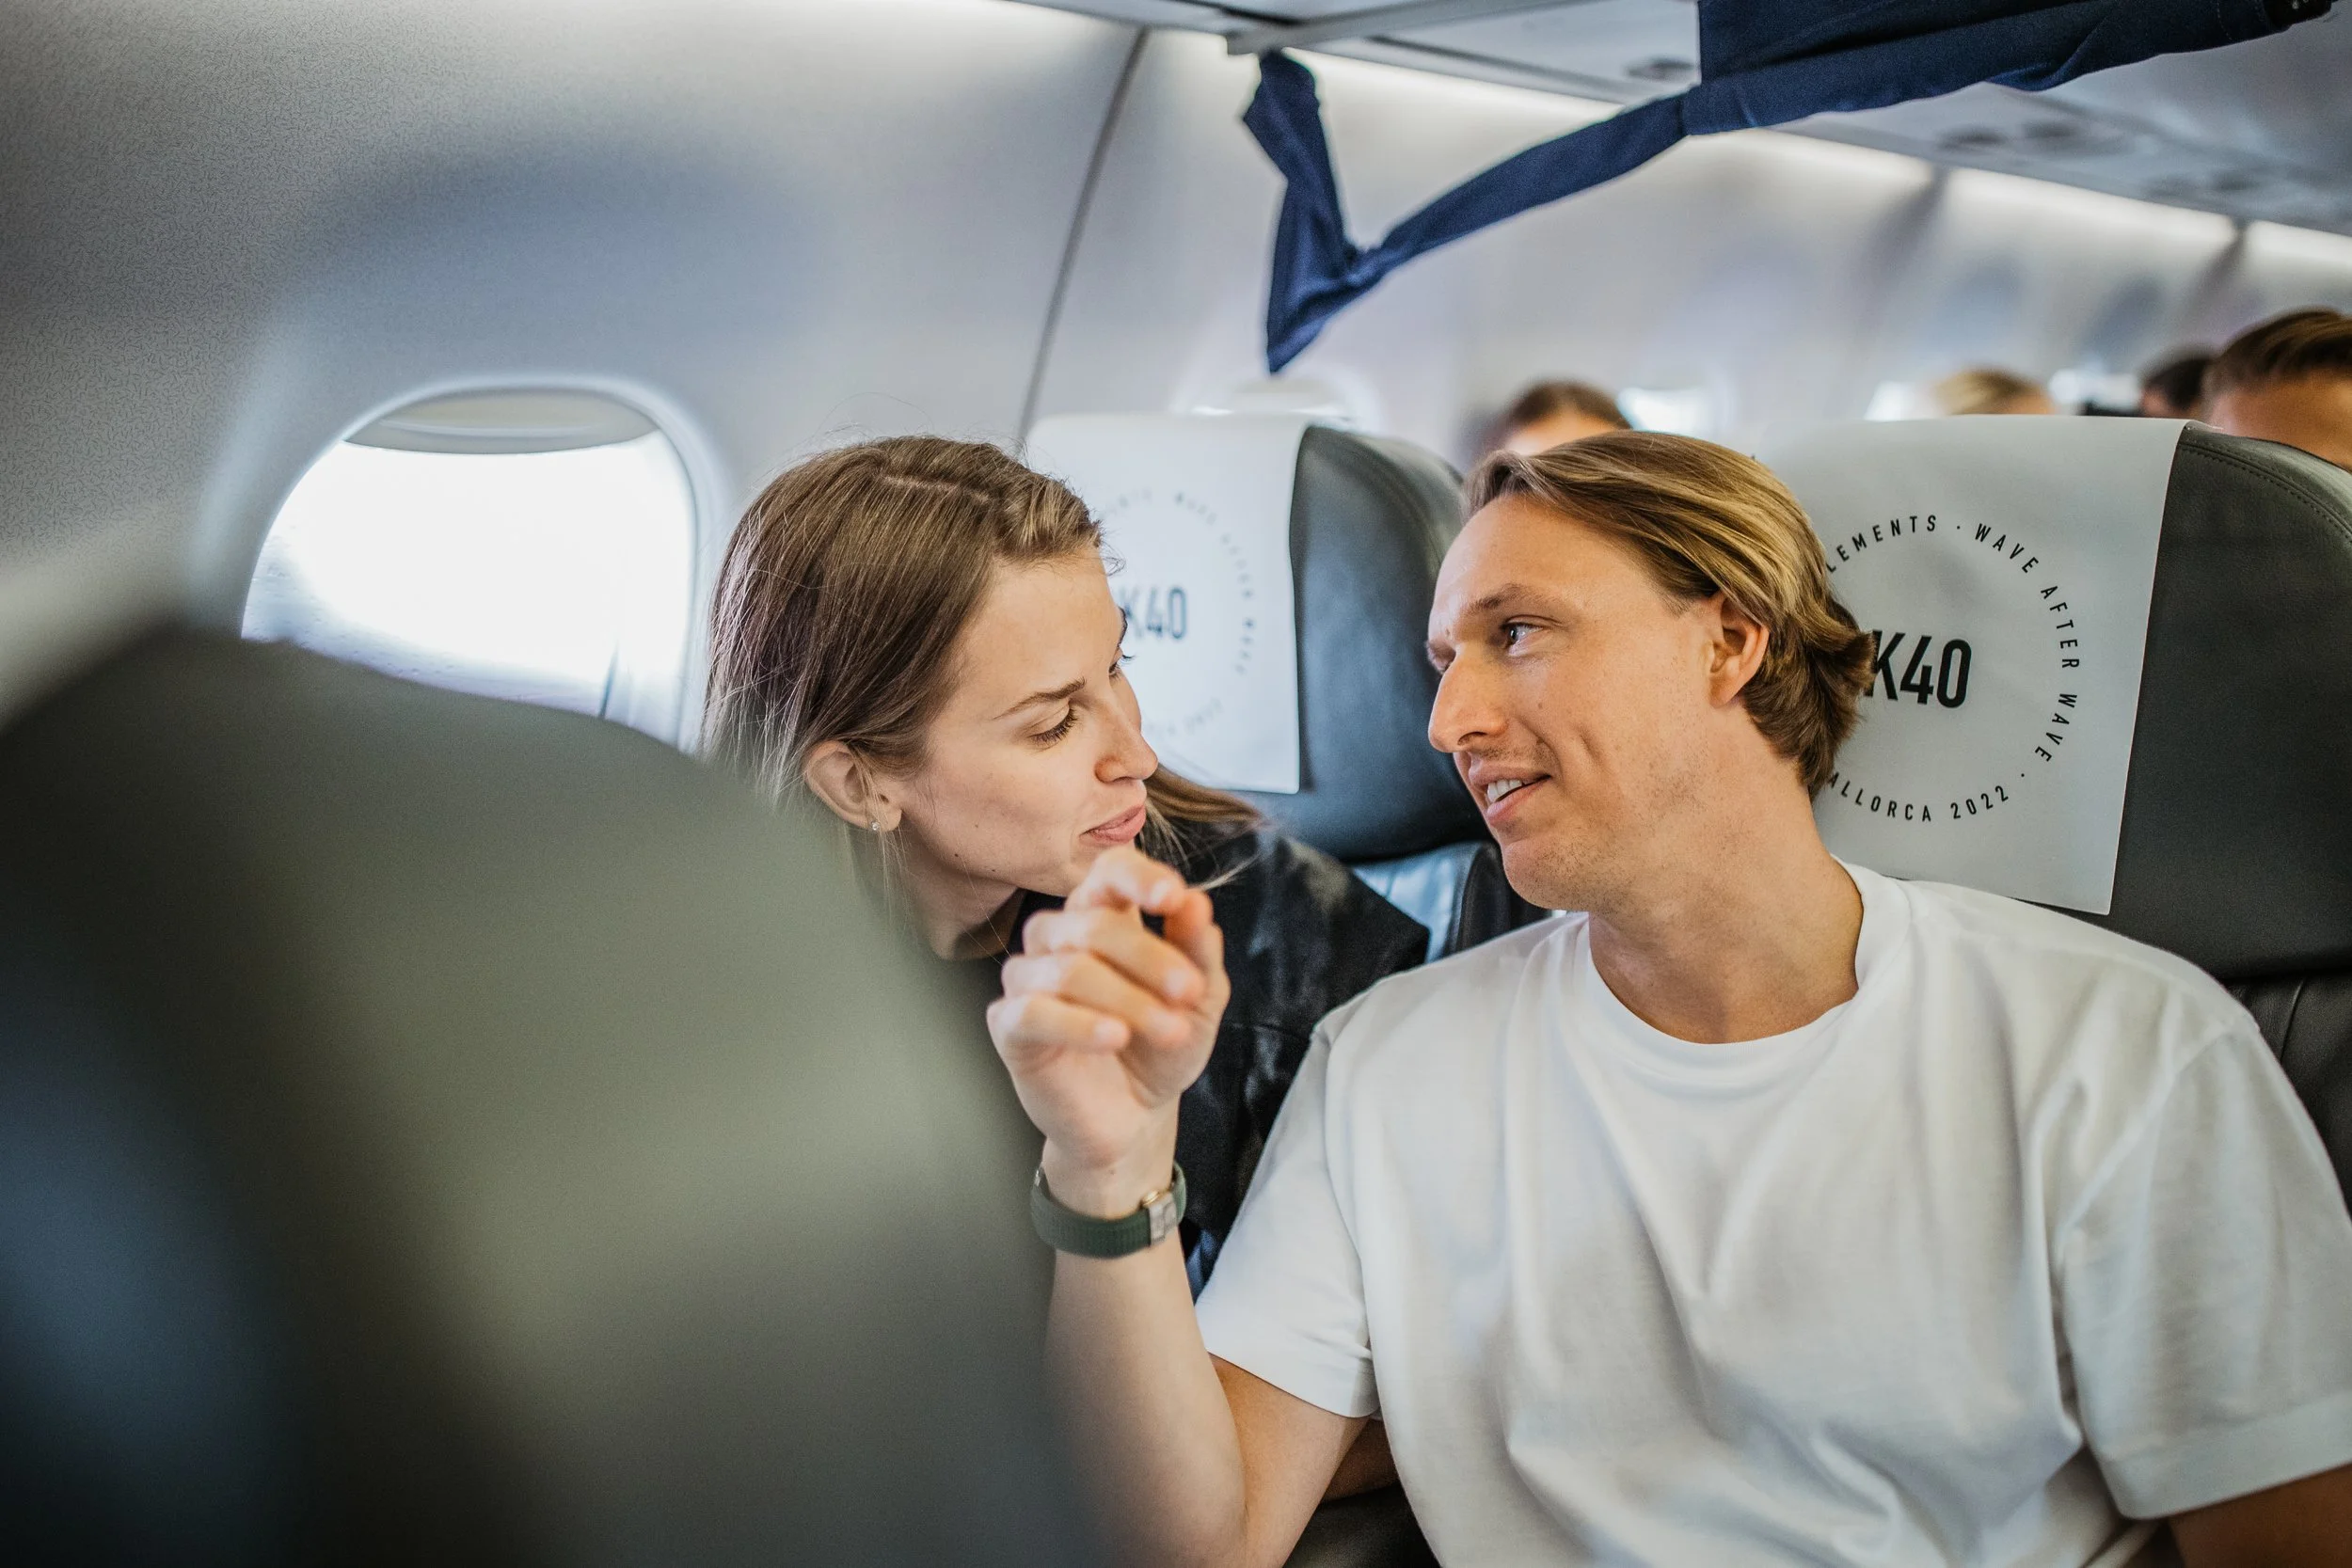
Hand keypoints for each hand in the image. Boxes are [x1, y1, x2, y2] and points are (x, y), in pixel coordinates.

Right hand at [988, 846, 1229, 1216]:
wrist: (1135, 1117)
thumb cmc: (1160, 1047)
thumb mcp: (1199, 1000)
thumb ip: (1198, 950)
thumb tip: (1197, 904)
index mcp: (1104, 916)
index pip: (1109, 872)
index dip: (1139, 878)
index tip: (1173, 899)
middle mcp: (1059, 938)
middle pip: (1093, 924)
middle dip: (1150, 958)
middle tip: (1189, 994)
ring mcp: (1028, 979)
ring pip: (1068, 969)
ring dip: (1127, 999)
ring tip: (1170, 1031)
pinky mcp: (1009, 1026)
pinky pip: (1031, 1012)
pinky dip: (1078, 1024)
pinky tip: (1114, 1038)